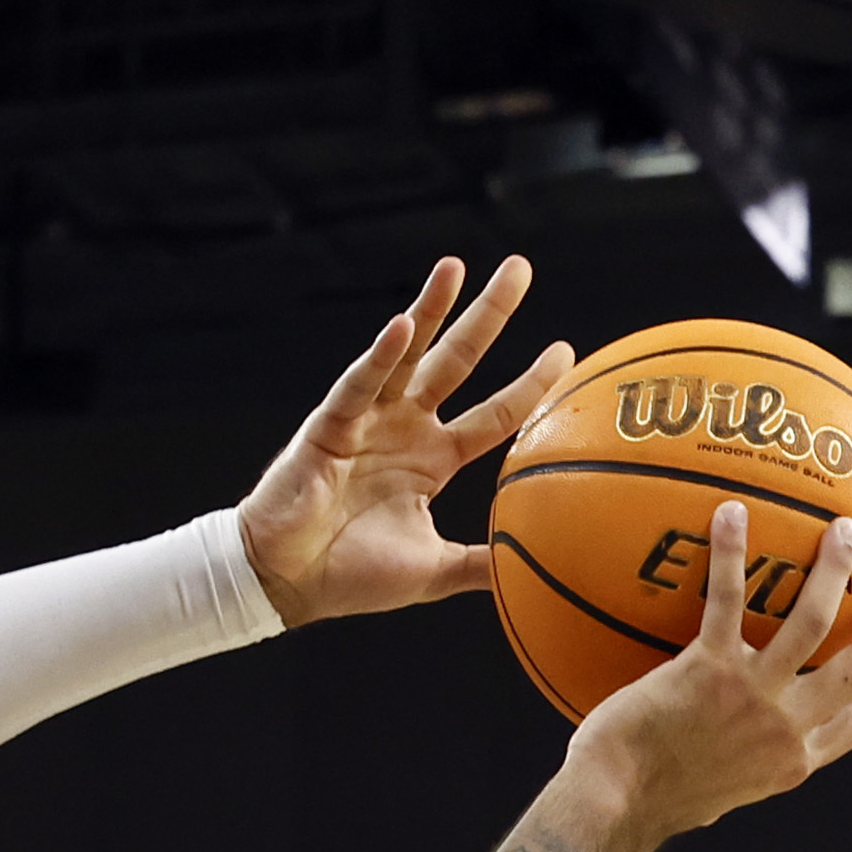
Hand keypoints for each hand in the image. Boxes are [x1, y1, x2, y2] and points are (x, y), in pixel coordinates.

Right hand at [238, 255, 572, 627]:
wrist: (285, 583)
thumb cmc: (350, 577)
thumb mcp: (433, 571)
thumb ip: (482, 565)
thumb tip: (541, 568)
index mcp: (432, 459)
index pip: (494, 413)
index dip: (530, 384)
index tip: (565, 352)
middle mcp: (404, 429)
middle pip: (457, 360)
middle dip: (488, 315)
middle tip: (520, 268)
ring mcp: (367, 421)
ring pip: (406, 354)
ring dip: (431, 309)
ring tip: (455, 268)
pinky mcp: (329, 425)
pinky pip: (358, 384)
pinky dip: (379, 357)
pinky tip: (402, 326)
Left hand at [568, 503, 851, 842]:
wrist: (614, 804)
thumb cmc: (648, 802)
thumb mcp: (714, 793)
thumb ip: (736, 766)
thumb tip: (727, 756)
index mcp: (792, 761)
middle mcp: (786, 728)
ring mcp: (751, 696)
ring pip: (814, 621)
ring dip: (834, 570)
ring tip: (845, 529)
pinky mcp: (707, 669)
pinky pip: (727, 598)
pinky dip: (731, 552)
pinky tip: (731, 512)